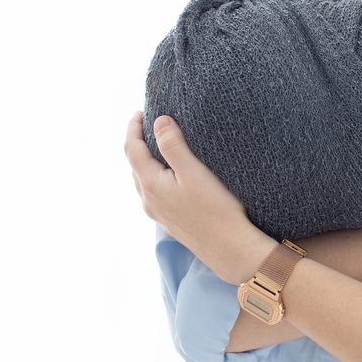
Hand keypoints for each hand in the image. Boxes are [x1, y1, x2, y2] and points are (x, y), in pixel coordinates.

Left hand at [125, 112, 274, 284]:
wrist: (230, 249)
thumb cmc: (216, 209)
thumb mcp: (194, 172)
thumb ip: (173, 145)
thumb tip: (159, 121)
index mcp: (150, 185)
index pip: (131, 149)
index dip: (133, 128)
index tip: (141, 112)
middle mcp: (148, 200)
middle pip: (135, 165)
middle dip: (139, 143)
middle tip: (150, 124)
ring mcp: (158, 214)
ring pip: (143, 181)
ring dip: (146, 161)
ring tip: (159, 147)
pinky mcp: (169, 222)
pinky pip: (154, 194)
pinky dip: (156, 178)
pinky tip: (171, 177)